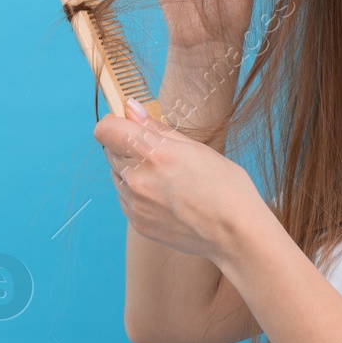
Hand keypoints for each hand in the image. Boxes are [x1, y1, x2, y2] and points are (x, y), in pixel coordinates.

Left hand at [93, 97, 262, 258]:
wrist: (235, 234)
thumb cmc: (225, 186)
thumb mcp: (196, 148)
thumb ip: (156, 128)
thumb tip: (131, 108)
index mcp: (154, 153)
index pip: (106, 130)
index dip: (115, 123)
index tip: (129, 125)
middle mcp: (137, 179)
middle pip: (109, 150)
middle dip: (126, 146)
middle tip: (157, 154)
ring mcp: (135, 204)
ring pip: (116, 175)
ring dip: (131, 170)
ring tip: (165, 179)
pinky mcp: (137, 222)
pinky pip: (125, 198)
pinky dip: (137, 193)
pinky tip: (164, 197)